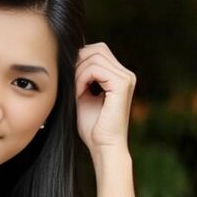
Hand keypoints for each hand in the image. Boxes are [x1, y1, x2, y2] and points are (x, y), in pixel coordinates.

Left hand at [75, 42, 135, 156]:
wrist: (103, 147)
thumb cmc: (93, 128)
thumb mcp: (84, 96)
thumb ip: (81, 77)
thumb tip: (70, 57)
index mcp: (119, 76)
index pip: (98, 51)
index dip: (80, 60)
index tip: (71, 81)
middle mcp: (126, 74)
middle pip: (97, 49)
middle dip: (79, 62)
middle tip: (71, 83)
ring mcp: (126, 78)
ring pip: (95, 56)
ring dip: (78, 72)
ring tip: (75, 91)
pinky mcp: (122, 84)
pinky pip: (95, 69)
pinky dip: (82, 78)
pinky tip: (79, 93)